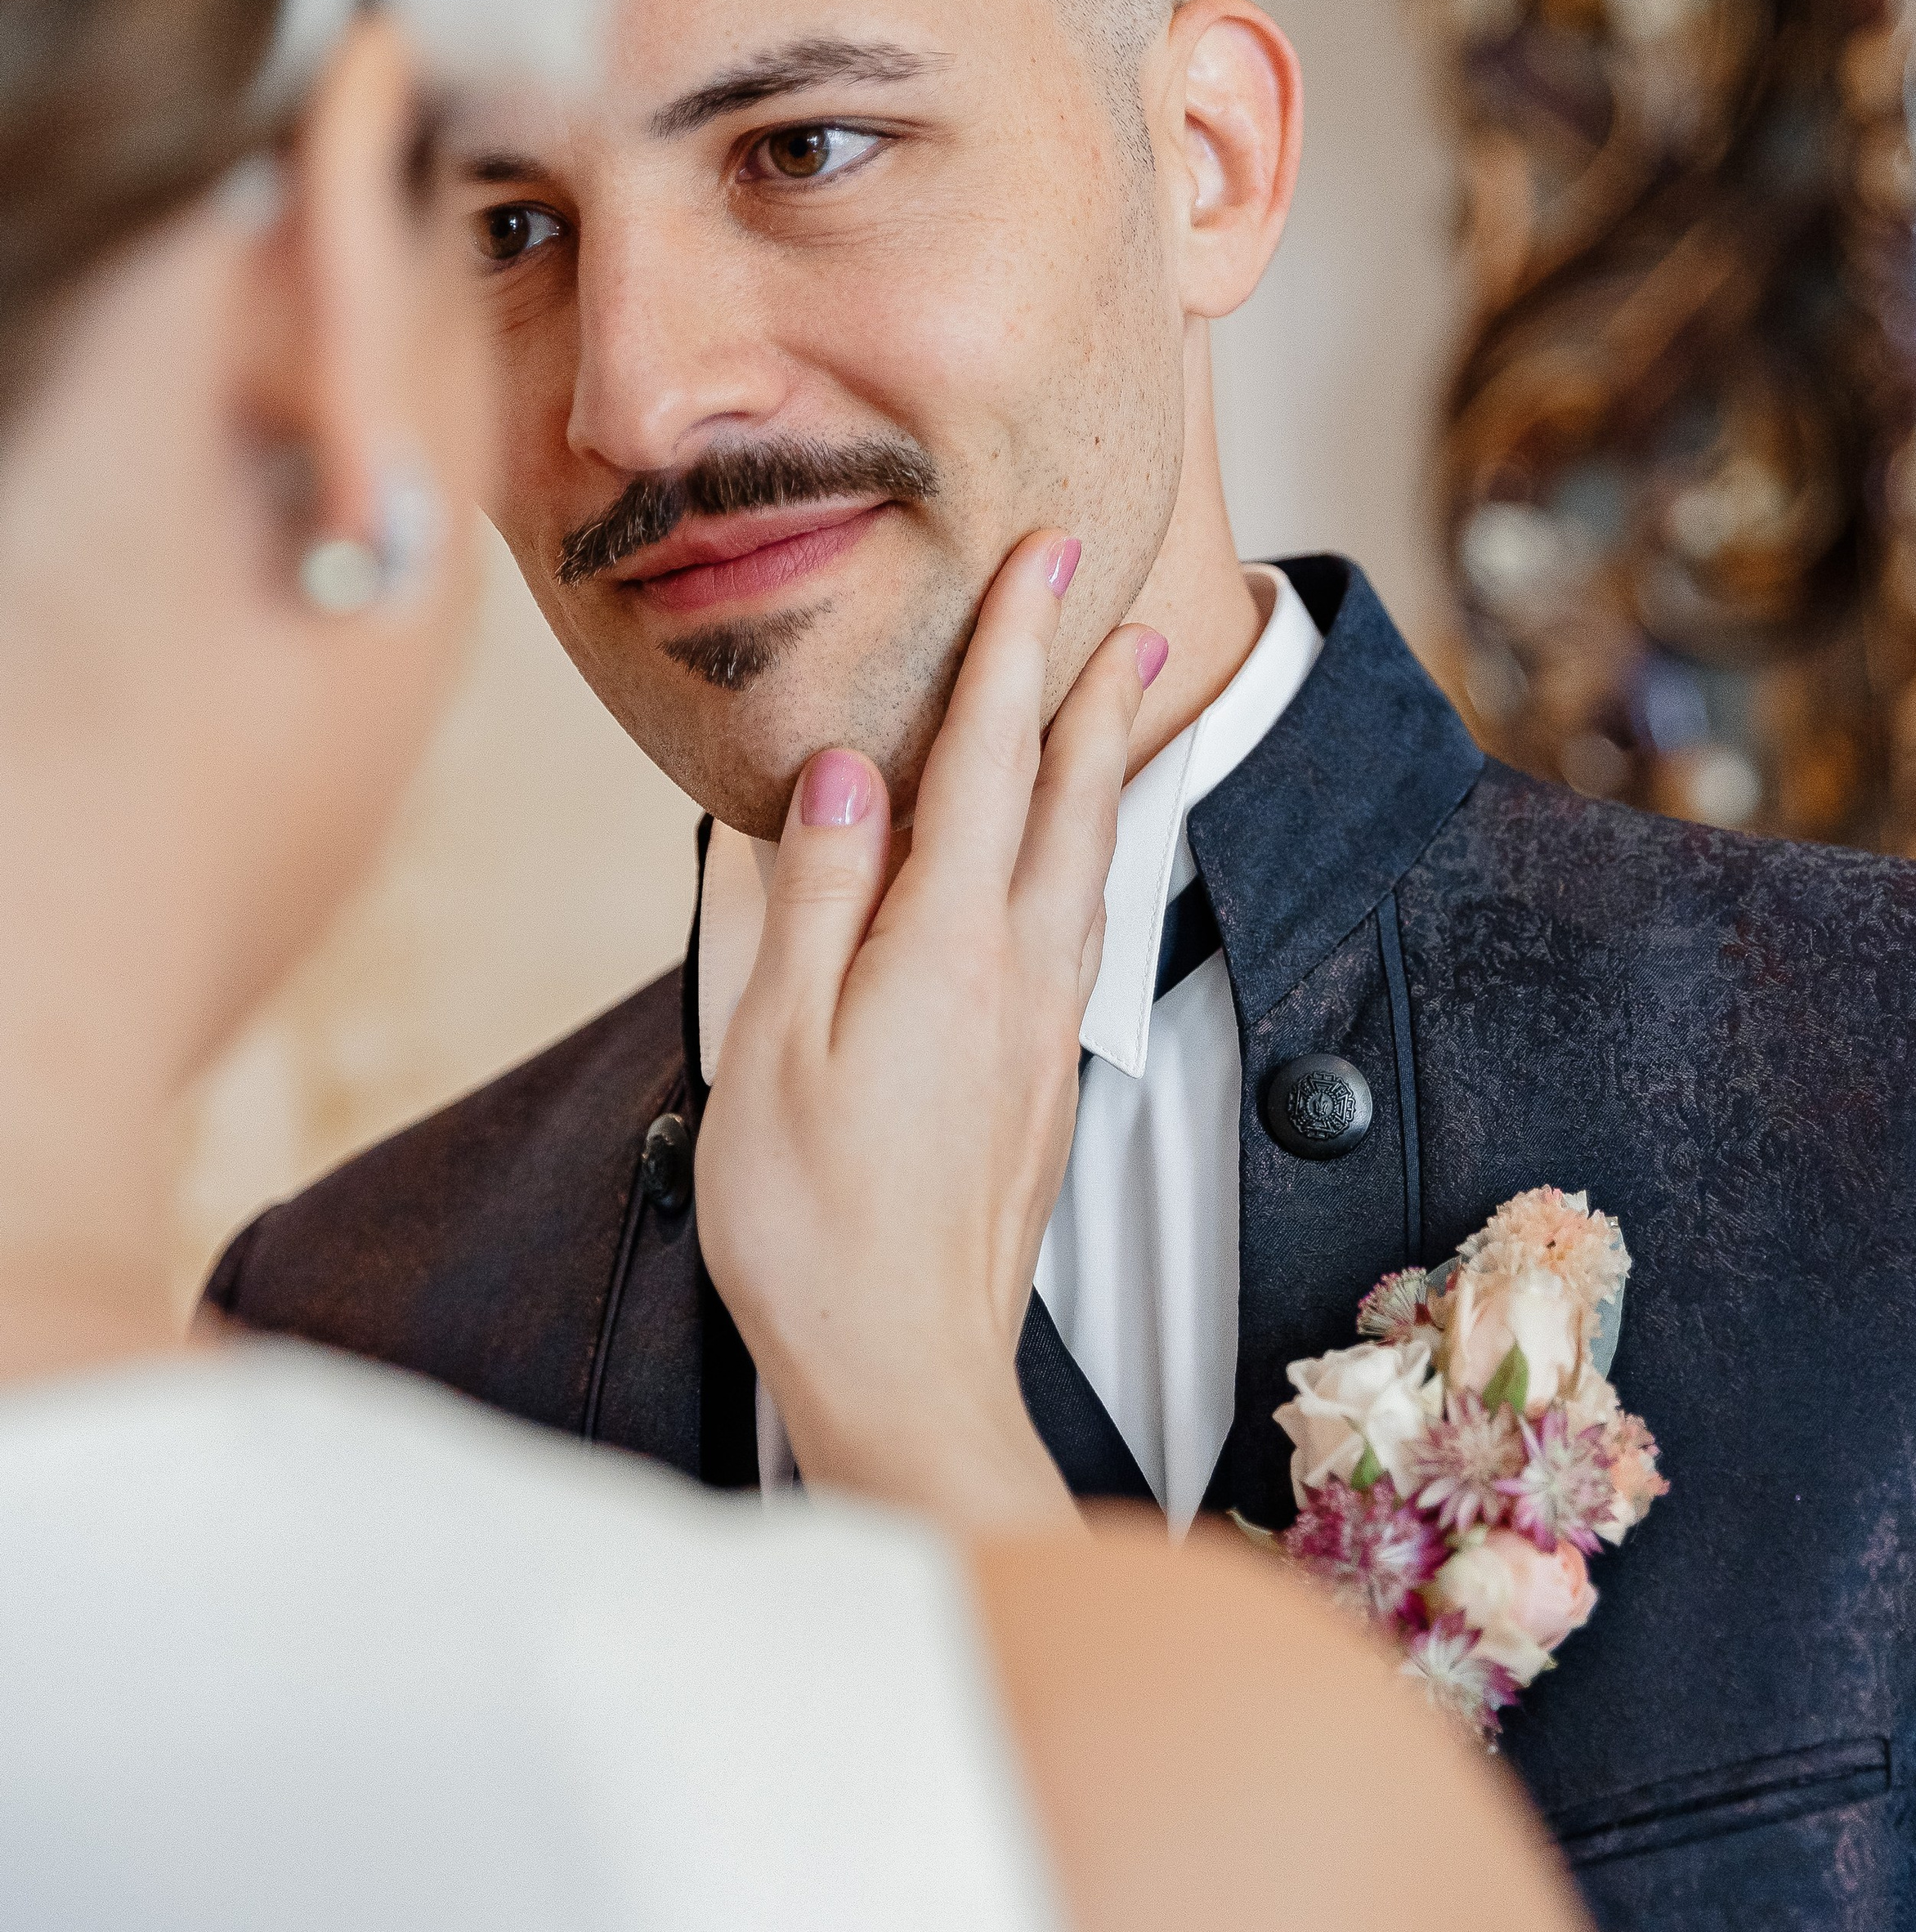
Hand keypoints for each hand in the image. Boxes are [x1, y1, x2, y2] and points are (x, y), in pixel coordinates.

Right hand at [695, 530, 1163, 1531]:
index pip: (989, 763)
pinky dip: (1080, 863)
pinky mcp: (1042, 1089)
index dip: (1015, 651)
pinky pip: (1075, 935)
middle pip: (1070, 804)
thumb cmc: (812, 1224)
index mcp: (949, 952)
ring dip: (1102, 773)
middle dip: (1092, 693)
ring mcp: (1043, 1038)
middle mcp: (1021, 980)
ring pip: (1087, 870)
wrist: (908, 1375)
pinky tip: (1068, 869)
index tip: (1044, 557)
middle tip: (1124, 607)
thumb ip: (812, 896)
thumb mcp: (774, 1046)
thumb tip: (845, 770)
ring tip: (1118, 705)